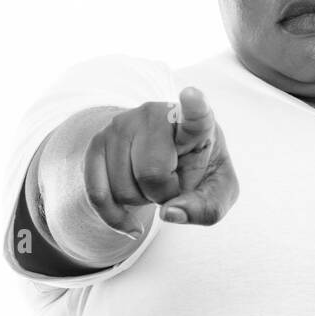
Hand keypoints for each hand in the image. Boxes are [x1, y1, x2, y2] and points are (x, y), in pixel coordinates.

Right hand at [84, 86, 239, 230]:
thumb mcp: (217, 192)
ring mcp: (123, 125)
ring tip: (153, 183)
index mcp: (196, 124)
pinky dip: (114, 216)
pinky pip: (97, 194)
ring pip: (123, 188)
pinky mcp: (97, 142)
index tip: (192, 95)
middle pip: (152, 174)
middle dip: (163, 194)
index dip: (195, 105)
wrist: (166, 159)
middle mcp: (155, 116)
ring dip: (140, 201)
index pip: (196, 114)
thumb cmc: (199, 172)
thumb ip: (206, 208)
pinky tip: (130, 221)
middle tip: (172, 185)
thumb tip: (169, 213)